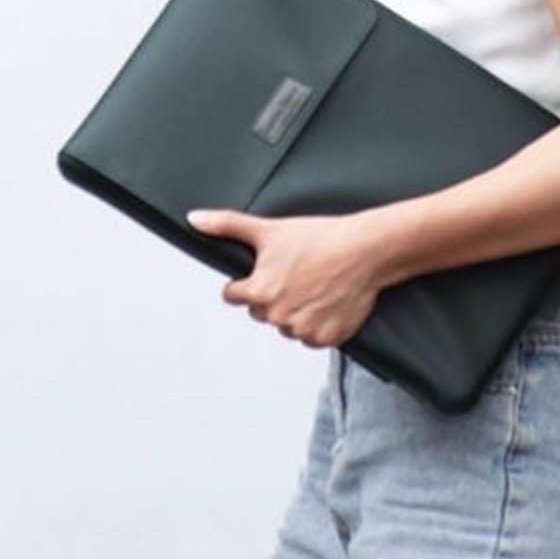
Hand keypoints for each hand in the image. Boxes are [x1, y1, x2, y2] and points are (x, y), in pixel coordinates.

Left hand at [187, 207, 384, 349]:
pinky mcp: (325, 339)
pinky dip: (319, 324)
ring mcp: (302, 330)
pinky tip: (328, 301)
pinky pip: (312, 337)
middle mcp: (277, 316)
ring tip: (316, 285)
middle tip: (298, 274)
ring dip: (297, 312)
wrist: (365, 250)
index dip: (249, 282)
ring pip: (287, 326)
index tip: (270, 270)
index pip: (235, 296)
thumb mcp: (268, 229)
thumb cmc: (319, 238)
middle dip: (274, 297)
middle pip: (261, 312)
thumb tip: (194, 219)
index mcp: (258, 292)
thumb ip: (227, 226)